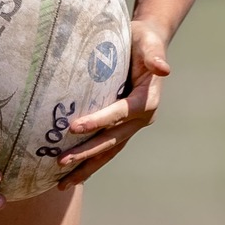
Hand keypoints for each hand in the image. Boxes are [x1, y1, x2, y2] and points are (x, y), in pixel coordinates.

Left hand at [56, 19, 170, 188]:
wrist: (146, 45)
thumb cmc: (143, 41)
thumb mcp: (148, 43)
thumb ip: (154, 55)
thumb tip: (163, 69)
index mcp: (145, 101)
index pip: (119, 114)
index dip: (98, 121)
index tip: (74, 127)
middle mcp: (139, 119)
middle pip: (111, 140)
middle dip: (86, 153)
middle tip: (61, 162)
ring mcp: (131, 126)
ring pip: (107, 151)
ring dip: (86, 167)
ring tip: (62, 184)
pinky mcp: (121, 127)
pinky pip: (105, 148)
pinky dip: (90, 162)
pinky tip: (70, 175)